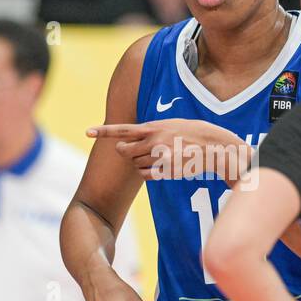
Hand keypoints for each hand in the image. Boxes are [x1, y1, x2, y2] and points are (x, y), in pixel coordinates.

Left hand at [88, 120, 249, 182]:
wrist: (213, 146)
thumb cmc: (192, 134)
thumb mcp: (170, 124)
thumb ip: (151, 130)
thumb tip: (130, 141)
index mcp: (153, 127)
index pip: (123, 129)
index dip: (103, 131)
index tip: (87, 131)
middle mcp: (153, 141)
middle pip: (125, 152)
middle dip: (127, 153)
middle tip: (136, 152)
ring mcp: (159, 157)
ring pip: (136, 165)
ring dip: (141, 164)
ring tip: (158, 157)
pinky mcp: (166, 170)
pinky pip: (147, 175)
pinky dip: (149, 174)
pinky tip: (162, 167)